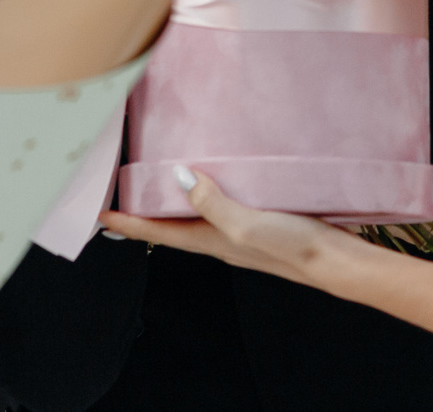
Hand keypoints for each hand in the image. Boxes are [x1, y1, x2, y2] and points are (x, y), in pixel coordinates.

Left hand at [99, 167, 364, 288]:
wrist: (337, 260)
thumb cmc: (293, 247)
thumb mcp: (246, 224)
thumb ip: (211, 201)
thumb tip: (177, 176)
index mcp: (209, 240)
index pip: (154, 232)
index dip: (124, 222)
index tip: (95, 213)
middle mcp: (217, 235)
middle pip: (168, 223)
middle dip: (140, 210)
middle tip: (115, 192)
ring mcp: (238, 227)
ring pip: (192, 211)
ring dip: (169, 199)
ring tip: (151, 179)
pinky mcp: (258, 216)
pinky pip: (219, 201)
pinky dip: (204, 188)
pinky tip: (211, 172)